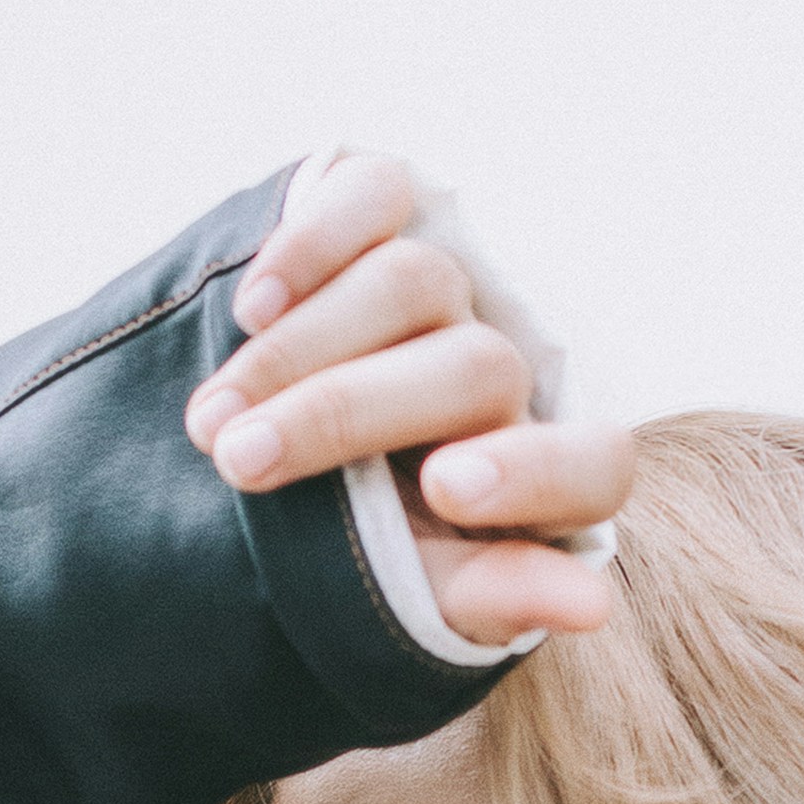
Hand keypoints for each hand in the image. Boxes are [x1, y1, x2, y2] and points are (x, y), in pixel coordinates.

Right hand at [184, 153, 633, 646]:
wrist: (260, 477)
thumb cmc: (358, 557)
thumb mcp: (417, 595)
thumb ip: (490, 597)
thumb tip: (589, 608)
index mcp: (543, 476)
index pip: (592, 465)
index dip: (533, 472)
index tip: (445, 489)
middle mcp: (508, 372)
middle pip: (467, 367)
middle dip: (341, 413)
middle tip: (238, 465)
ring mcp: (453, 288)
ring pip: (407, 283)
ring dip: (295, 353)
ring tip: (211, 424)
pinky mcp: (392, 215)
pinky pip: (377, 195)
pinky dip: (308, 246)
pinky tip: (251, 311)